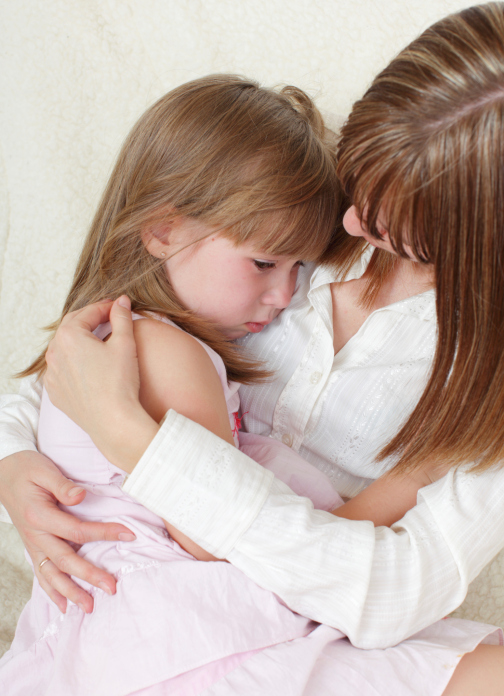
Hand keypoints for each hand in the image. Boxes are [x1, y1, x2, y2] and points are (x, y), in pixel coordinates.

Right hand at [0, 451, 135, 612]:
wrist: (2, 475)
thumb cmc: (27, 470)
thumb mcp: (44, 470)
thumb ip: (62, 485)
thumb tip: (80, 496)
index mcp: (39, 516)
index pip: (77, 530)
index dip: (104, 533)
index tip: (128, 534)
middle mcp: (35, 535)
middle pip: (65, 560)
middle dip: (89, 576)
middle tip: (112, 587)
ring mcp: (32, 545)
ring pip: (52, 574)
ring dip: (71, 592)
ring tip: (89, 608)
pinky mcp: (33, 548)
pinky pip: (42, 574)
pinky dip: (52, 592)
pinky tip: (63, 607)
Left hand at [44, 297, 155, 469]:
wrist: (113, 421)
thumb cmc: (119, 382)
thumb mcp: (125, 343)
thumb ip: (122, 317)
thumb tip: (122, 301)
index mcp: (69, 336)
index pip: (89, 312)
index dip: (106, 307)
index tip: (119, 307)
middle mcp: (54, 353)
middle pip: (72, 326)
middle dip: (90, 319)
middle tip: (108, 317)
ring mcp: (52, 374)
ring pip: (64, 348)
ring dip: (79, 339)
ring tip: (97, 338)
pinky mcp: (56, 391)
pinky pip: (61, 369)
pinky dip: (73, 361)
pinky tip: (87, 364)